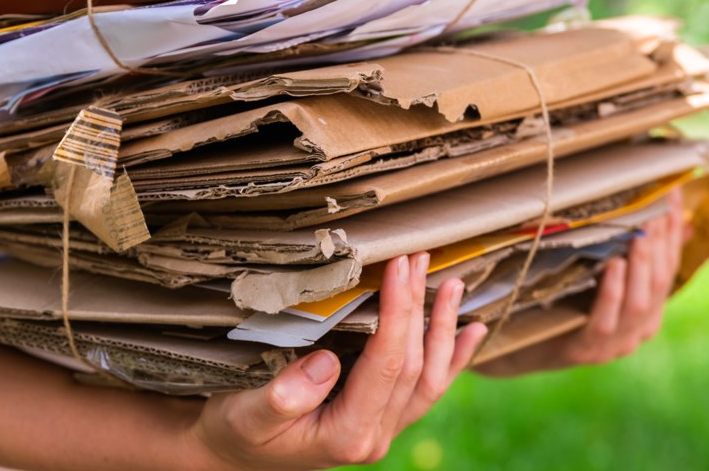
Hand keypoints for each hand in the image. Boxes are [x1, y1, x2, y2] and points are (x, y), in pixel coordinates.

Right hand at [189, 252, 487, 469]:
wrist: (237, 457)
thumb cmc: (236, 431)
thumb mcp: (245, 415)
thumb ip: (284, 396)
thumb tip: (327, 362)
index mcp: (347, 433)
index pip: (386, 365)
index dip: (397, 313)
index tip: (399, 267)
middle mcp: (375, 436)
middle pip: (411, 364)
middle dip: (416, 306)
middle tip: (418, 257)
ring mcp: (384, 429)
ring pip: (429, 376)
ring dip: (443, 327)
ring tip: (454, 284)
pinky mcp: (384, 419)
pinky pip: (428, 388)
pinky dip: (452, 358)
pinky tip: (471, 331)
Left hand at [475, 187, 684, 376]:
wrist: (521, 348)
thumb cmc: (561, 305)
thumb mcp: (597, 276)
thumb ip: (628, 254)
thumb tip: (665, 217)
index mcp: (648, 313)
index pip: (668, 267)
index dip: (672, 232)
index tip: (672, 195)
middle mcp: (638, 330)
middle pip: (659, 283)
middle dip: (661, 243)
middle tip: (658, 209)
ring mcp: (615, 344)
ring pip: (639, 303)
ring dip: (642, 265)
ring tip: (641, 235)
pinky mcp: (587, 350)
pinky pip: (605, 320)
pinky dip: (612, 291)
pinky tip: (614, 266)